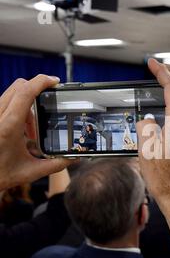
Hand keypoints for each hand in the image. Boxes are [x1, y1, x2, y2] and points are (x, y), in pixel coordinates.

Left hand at [0, 75, 73, 190]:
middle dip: (36, 90)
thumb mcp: (31, 172)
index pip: (25, 92)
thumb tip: (73, 158)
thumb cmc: (0, 175)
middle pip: (19, 86)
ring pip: (11, 93)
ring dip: (27, 102)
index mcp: (8, 126)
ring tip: (33, 127)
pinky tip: (22, 129)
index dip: (42, 81)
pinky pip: (5, 102)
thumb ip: (56, 164)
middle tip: (48, 101)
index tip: (54, 81)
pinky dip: (18, 109)